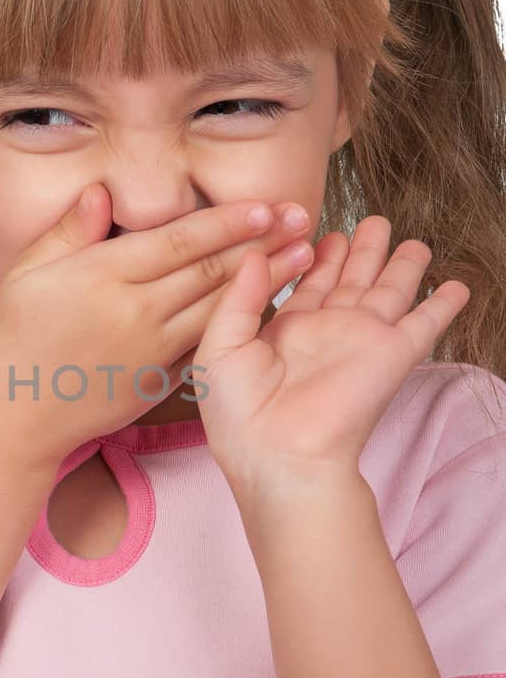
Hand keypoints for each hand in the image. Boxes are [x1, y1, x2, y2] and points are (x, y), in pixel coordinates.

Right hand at [0, 183, 312, 470]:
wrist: (14, 414)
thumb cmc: (14, 336)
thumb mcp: (26, 274)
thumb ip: (68, 232)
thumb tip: (101, 193)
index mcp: (104, 277)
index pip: (177, 241)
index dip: (225, 222)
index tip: (265, 205)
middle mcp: (136, 313)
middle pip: (209, 271)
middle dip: (262, 242)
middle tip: (303, 217)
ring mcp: (151, 350)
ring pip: (219, 308)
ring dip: (268, 282)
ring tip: (305, 257)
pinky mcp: (158, 379)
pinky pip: (208, 344)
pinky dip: (242, 324)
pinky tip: (270, 306)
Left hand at [191, 215, 470, 497]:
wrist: (280, 457)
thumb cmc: (239, 414)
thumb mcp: (219, 347)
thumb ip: (239, 297)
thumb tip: (255, 252)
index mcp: (284, 332)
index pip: (305, 283)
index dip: (313, 254)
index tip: (316, 227)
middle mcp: (327, 332)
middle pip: (351, 279)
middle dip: (362, 250)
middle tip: (373, 220)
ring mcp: (362, 341)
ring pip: (390, 291)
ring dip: (402, 266)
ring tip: (414, 241)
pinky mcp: (392, 354)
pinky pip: (426, 322)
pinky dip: (443, 303)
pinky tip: (457, 286)